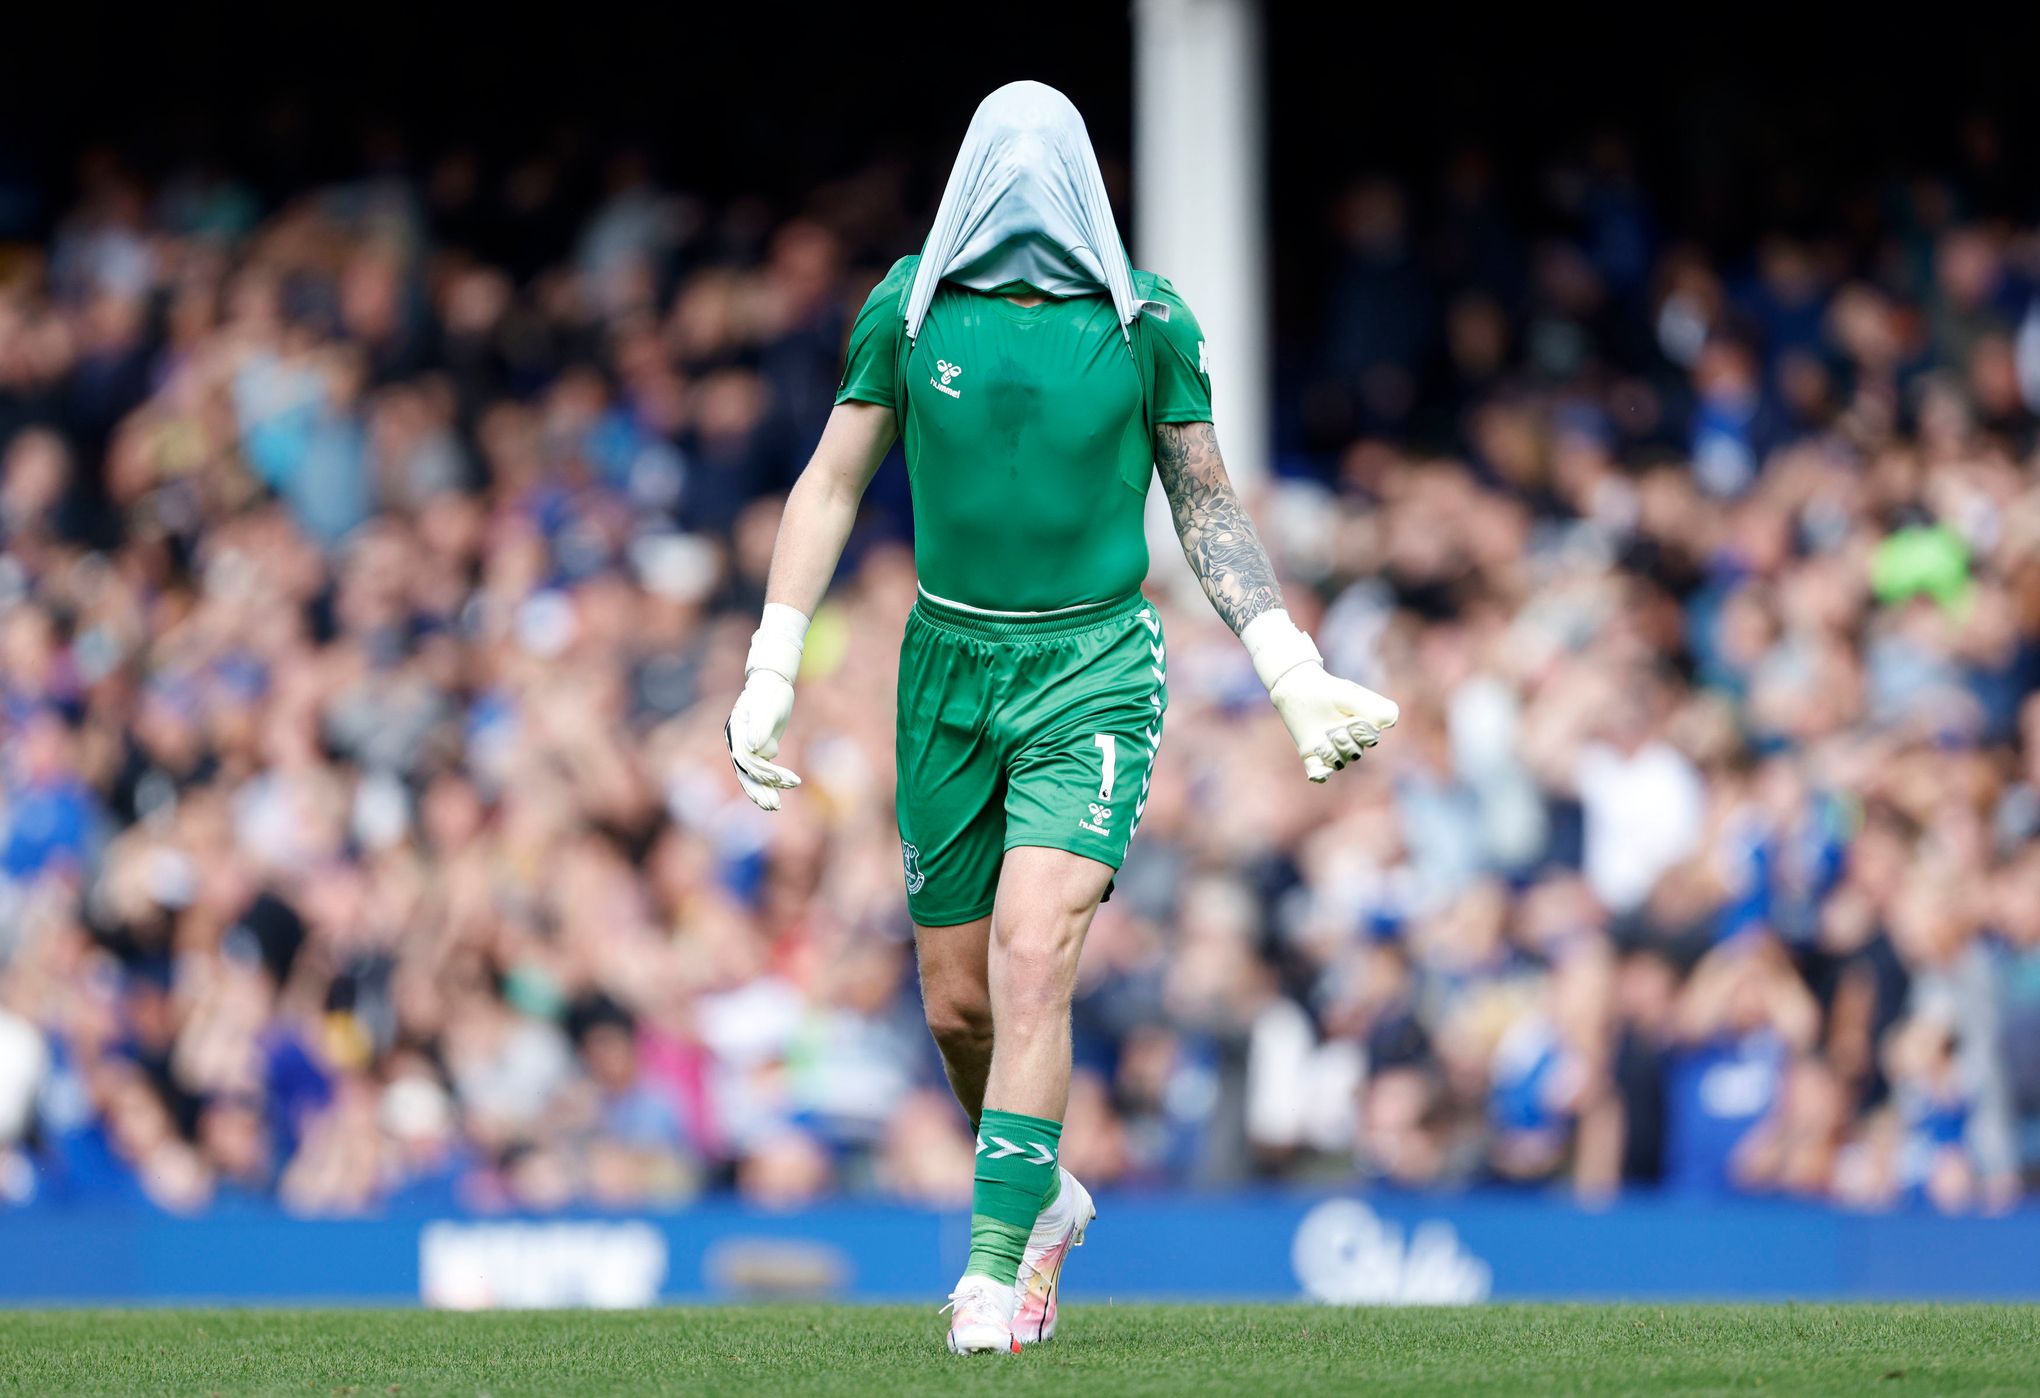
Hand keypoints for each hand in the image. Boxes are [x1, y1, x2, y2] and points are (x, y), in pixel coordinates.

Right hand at [725, 670, 800, 809]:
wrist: (772, 682)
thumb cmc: (771, 691)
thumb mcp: (769, 707)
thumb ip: (761, 727)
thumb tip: (755, 748)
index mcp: (735, 731)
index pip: (746, 758)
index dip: (761, 771)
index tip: (780, 778)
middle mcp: (736, 741)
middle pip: (745, 772)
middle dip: (759, 790)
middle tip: (773, 806)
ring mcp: (745, 747)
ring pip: (751, 775)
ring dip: (763, 790)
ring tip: (775, 806)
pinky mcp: (756, 749)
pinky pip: (760, 771)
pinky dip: (768, 783)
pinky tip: (779, 793)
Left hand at [1268, 662, 1398, 782]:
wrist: (1297, 688)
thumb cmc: (1327, 690)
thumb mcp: (1350, 695)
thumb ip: (1372, 707)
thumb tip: (1391, 723)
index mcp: (1364, 726)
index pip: (1371, 738)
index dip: (1363, 733)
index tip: (1353, 721)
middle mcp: (1351, 741)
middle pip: (1355, 753)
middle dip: (1345, 742)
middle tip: (1334, 730)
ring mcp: (1331, 749)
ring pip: (1338, 762)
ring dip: (1330, 752)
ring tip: (1321, 739)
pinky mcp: (1313, 755)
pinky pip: (1320, 773)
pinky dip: (1320, 774)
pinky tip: (1317, 774)